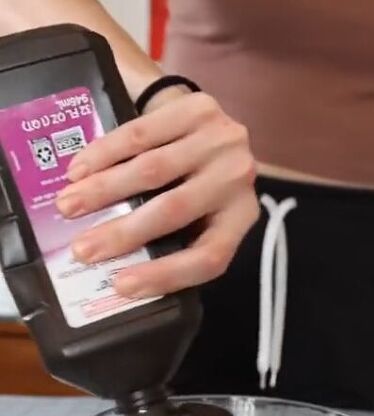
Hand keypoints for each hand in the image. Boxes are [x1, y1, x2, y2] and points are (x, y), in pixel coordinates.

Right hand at [56, 91, 258, 296]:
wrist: (205, 125)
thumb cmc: (194, 184)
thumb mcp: (196, 219)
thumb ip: (171, 242)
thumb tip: (116, 277)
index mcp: (241, 218)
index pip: (208, 257)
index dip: (164, 275)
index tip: (120, 286)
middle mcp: (237, 178)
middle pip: (174, 211)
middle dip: (121, 234)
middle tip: (81, 250)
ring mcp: (221, 140)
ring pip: (153, 170)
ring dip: (103, 191)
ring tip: (68, 207)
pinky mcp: (198, 108)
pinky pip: (141, 134)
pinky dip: (103, 154)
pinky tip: (78, 171)